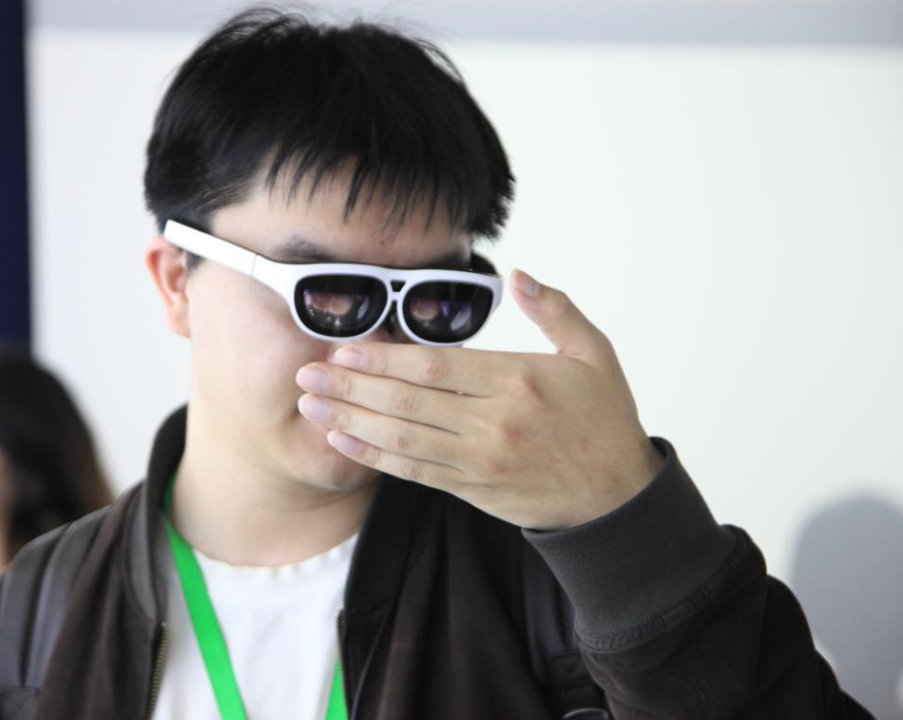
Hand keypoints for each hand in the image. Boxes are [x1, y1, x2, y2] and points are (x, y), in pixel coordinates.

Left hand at [294, 269, 663, 530]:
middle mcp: (493, 422)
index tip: (344, 350)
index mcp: (518, 380)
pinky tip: (343, 440)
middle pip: (407, 402)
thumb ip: (554, 310)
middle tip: (306, 374)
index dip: (383, 360)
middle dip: (350, 387)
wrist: (617, 499)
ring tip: (310, 406)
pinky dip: (374, 457)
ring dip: (350, 421)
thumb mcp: (594, 353)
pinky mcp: (473, 489)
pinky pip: (414, 472)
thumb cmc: (604, 419)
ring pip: (402, 438)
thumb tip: (518, 275)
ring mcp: (480, 460)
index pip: (436, 367)